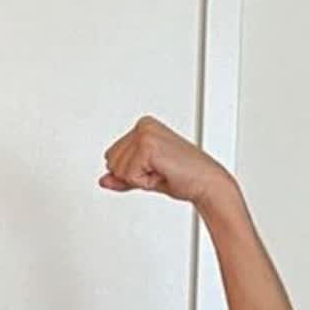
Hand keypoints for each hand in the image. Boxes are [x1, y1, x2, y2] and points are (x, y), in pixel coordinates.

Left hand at [99, 116, 229, 205]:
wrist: (207, 183)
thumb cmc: (183, 179)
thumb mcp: (146, 177)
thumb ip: (123, 177)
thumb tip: (102, 180)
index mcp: (143, 127)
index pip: (112, 157)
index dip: (131, 173)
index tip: (156, 170)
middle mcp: (143, 126)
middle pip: (112, 162)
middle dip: (134, 176)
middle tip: (160, 173)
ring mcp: (145, 133)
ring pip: (119, 169)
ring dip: (140, 179)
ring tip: (162, 173)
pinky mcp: (147, 145)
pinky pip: (130, 175)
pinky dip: (145, 182)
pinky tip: (163, 174)